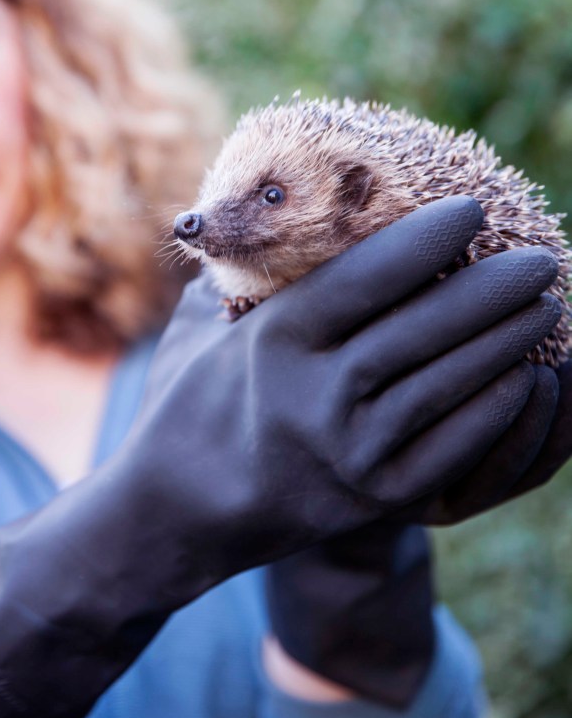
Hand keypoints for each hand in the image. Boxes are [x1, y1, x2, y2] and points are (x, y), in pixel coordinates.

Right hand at [0, 196, 561, 717]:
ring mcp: (352, 452)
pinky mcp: (378, 498)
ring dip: (505, 340)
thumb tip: (278, 215)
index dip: (426, 239)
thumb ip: (243, 274)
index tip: (470, 208)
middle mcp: (316, 395)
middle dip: (493, 288)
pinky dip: (496, 408)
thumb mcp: (201, 325)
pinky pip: (455, 445)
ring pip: (450, 383)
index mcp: (273, 341)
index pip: (367, 277)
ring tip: (542, 307)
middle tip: (541, 258)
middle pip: (425, 328)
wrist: (181, 509)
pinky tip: (523, 376)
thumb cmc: (190, 400)